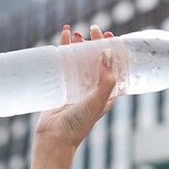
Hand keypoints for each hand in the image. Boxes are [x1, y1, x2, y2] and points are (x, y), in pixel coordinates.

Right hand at [33, 25, 116, 151]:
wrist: (54, 139)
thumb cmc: (79, 124)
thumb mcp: (97, 101)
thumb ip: (106, 80)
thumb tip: (107, 54)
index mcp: (107, 92)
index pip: (113, 66)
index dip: (113, 50)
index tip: (110, 35)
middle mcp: (93, 88)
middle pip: (96, 60)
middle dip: (95, 43)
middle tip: (93, 29)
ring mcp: (76, 86)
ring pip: (79, 60)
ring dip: (79, 45)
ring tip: (76, 32)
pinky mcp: (61, 87)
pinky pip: (63, 65)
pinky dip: (63, 51)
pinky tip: (61, 40)